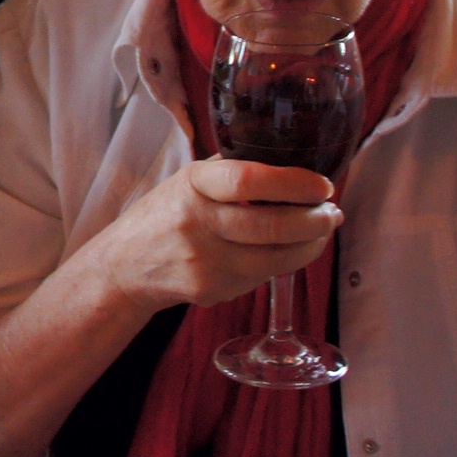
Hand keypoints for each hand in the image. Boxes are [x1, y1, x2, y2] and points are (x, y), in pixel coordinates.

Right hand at [86, 158, 340, 314]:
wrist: (124, 266)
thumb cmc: (166, 215)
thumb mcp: (188, 181)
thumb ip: (231, 173)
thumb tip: (294, 166)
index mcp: (192, 183)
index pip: (246, 180)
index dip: (293, 183)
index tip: (322, 185)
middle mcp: (195, 222)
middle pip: (269, 225)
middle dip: (314, 221)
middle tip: (332, 212)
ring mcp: (203, 261)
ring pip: (274, 259)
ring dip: (310, 245)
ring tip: (323, 230)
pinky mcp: (210, 290)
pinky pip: (261, 277)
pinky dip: (285, 263)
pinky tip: (291, 250)